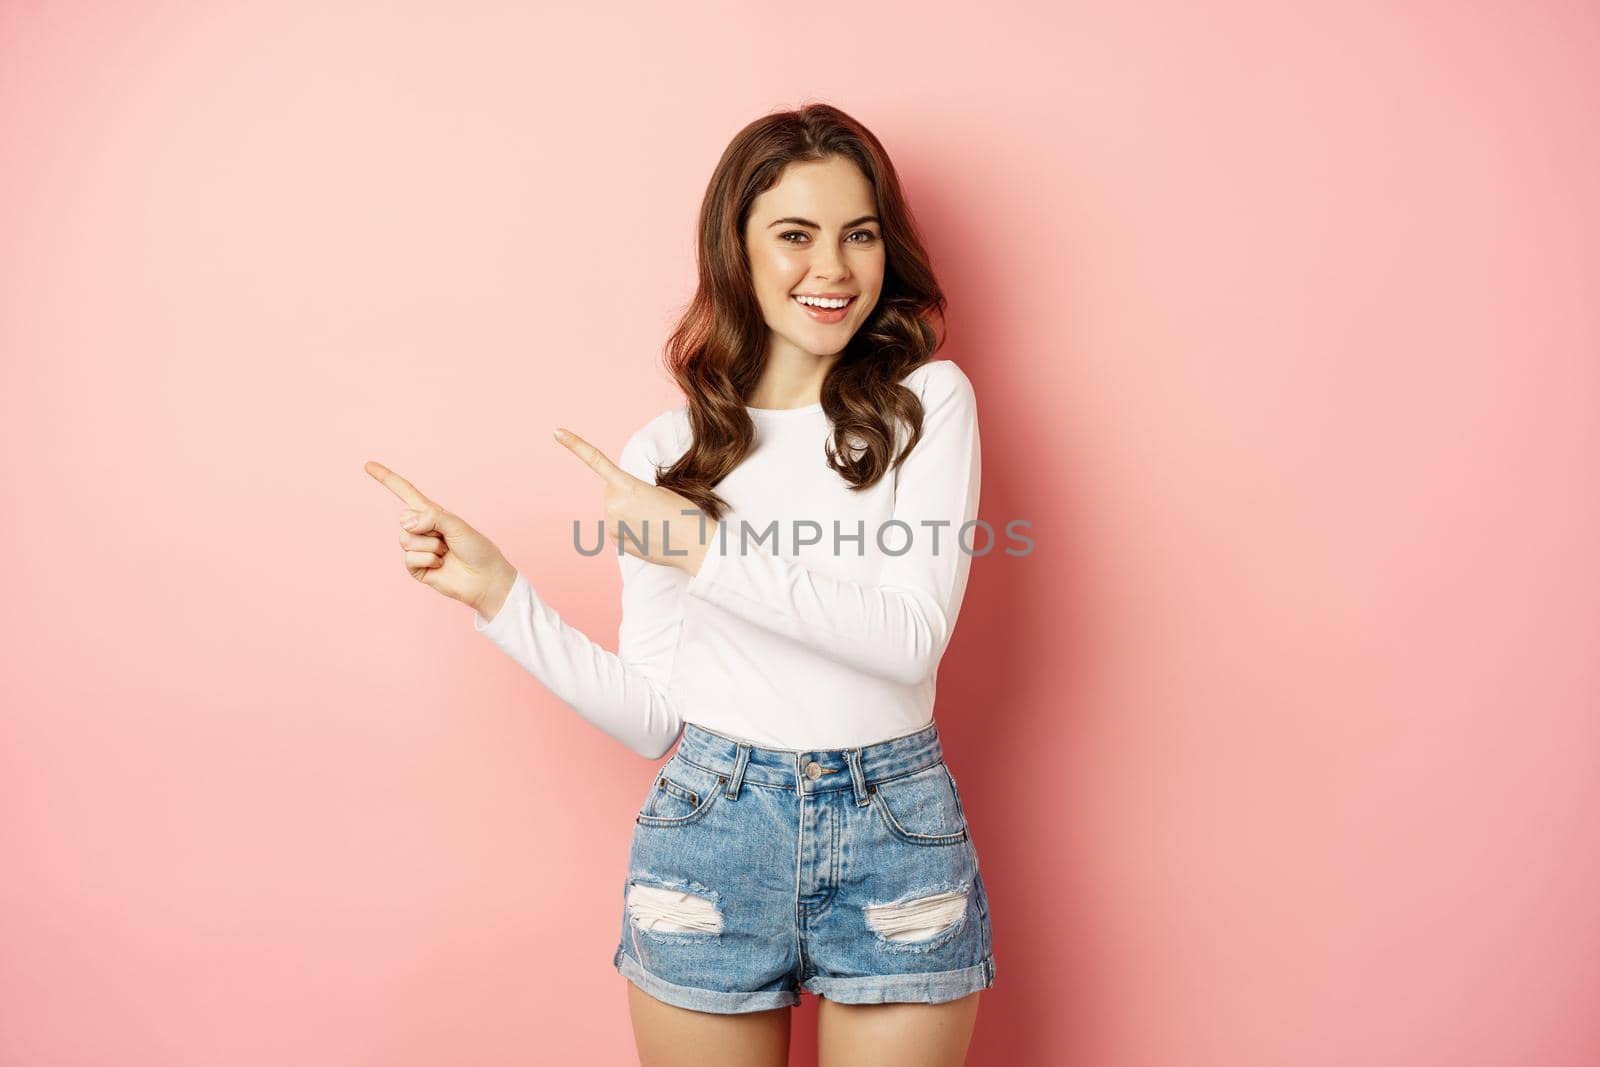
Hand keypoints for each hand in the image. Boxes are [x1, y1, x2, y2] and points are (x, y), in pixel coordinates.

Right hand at [363, 460, 516, 616]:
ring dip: (430, 546)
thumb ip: (431, 517)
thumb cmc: (477, 549)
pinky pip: (409, 559)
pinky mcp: (416, 568)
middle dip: (426, 527)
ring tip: (446, 553)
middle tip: (446, 538)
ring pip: (406, 539)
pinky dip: (428, 561)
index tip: (368, 465)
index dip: (387, 479)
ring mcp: (417, 548)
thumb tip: (406, 523)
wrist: (485, 579)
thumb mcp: (456, 524)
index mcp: (432, 514)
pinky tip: (441, 565)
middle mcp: (422, 529)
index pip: (406, 492)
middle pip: (404, 519)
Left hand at [552, 427, 714, 574]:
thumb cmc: (683, 513)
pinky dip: (628, 528)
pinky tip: (647, 533)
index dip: (575, 445)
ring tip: (652, 521)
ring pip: (613, 510)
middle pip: (610, 491)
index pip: (596, 461)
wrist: (694, 544)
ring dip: (627, 512)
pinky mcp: (615, 540)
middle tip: (652, 505)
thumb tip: (619, 504)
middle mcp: (614, 505)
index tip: (557, 432)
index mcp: (627, 486)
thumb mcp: (660, 490)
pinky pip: (616, 527)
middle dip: (625, 494)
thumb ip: (632, 491)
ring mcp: (613, 524)